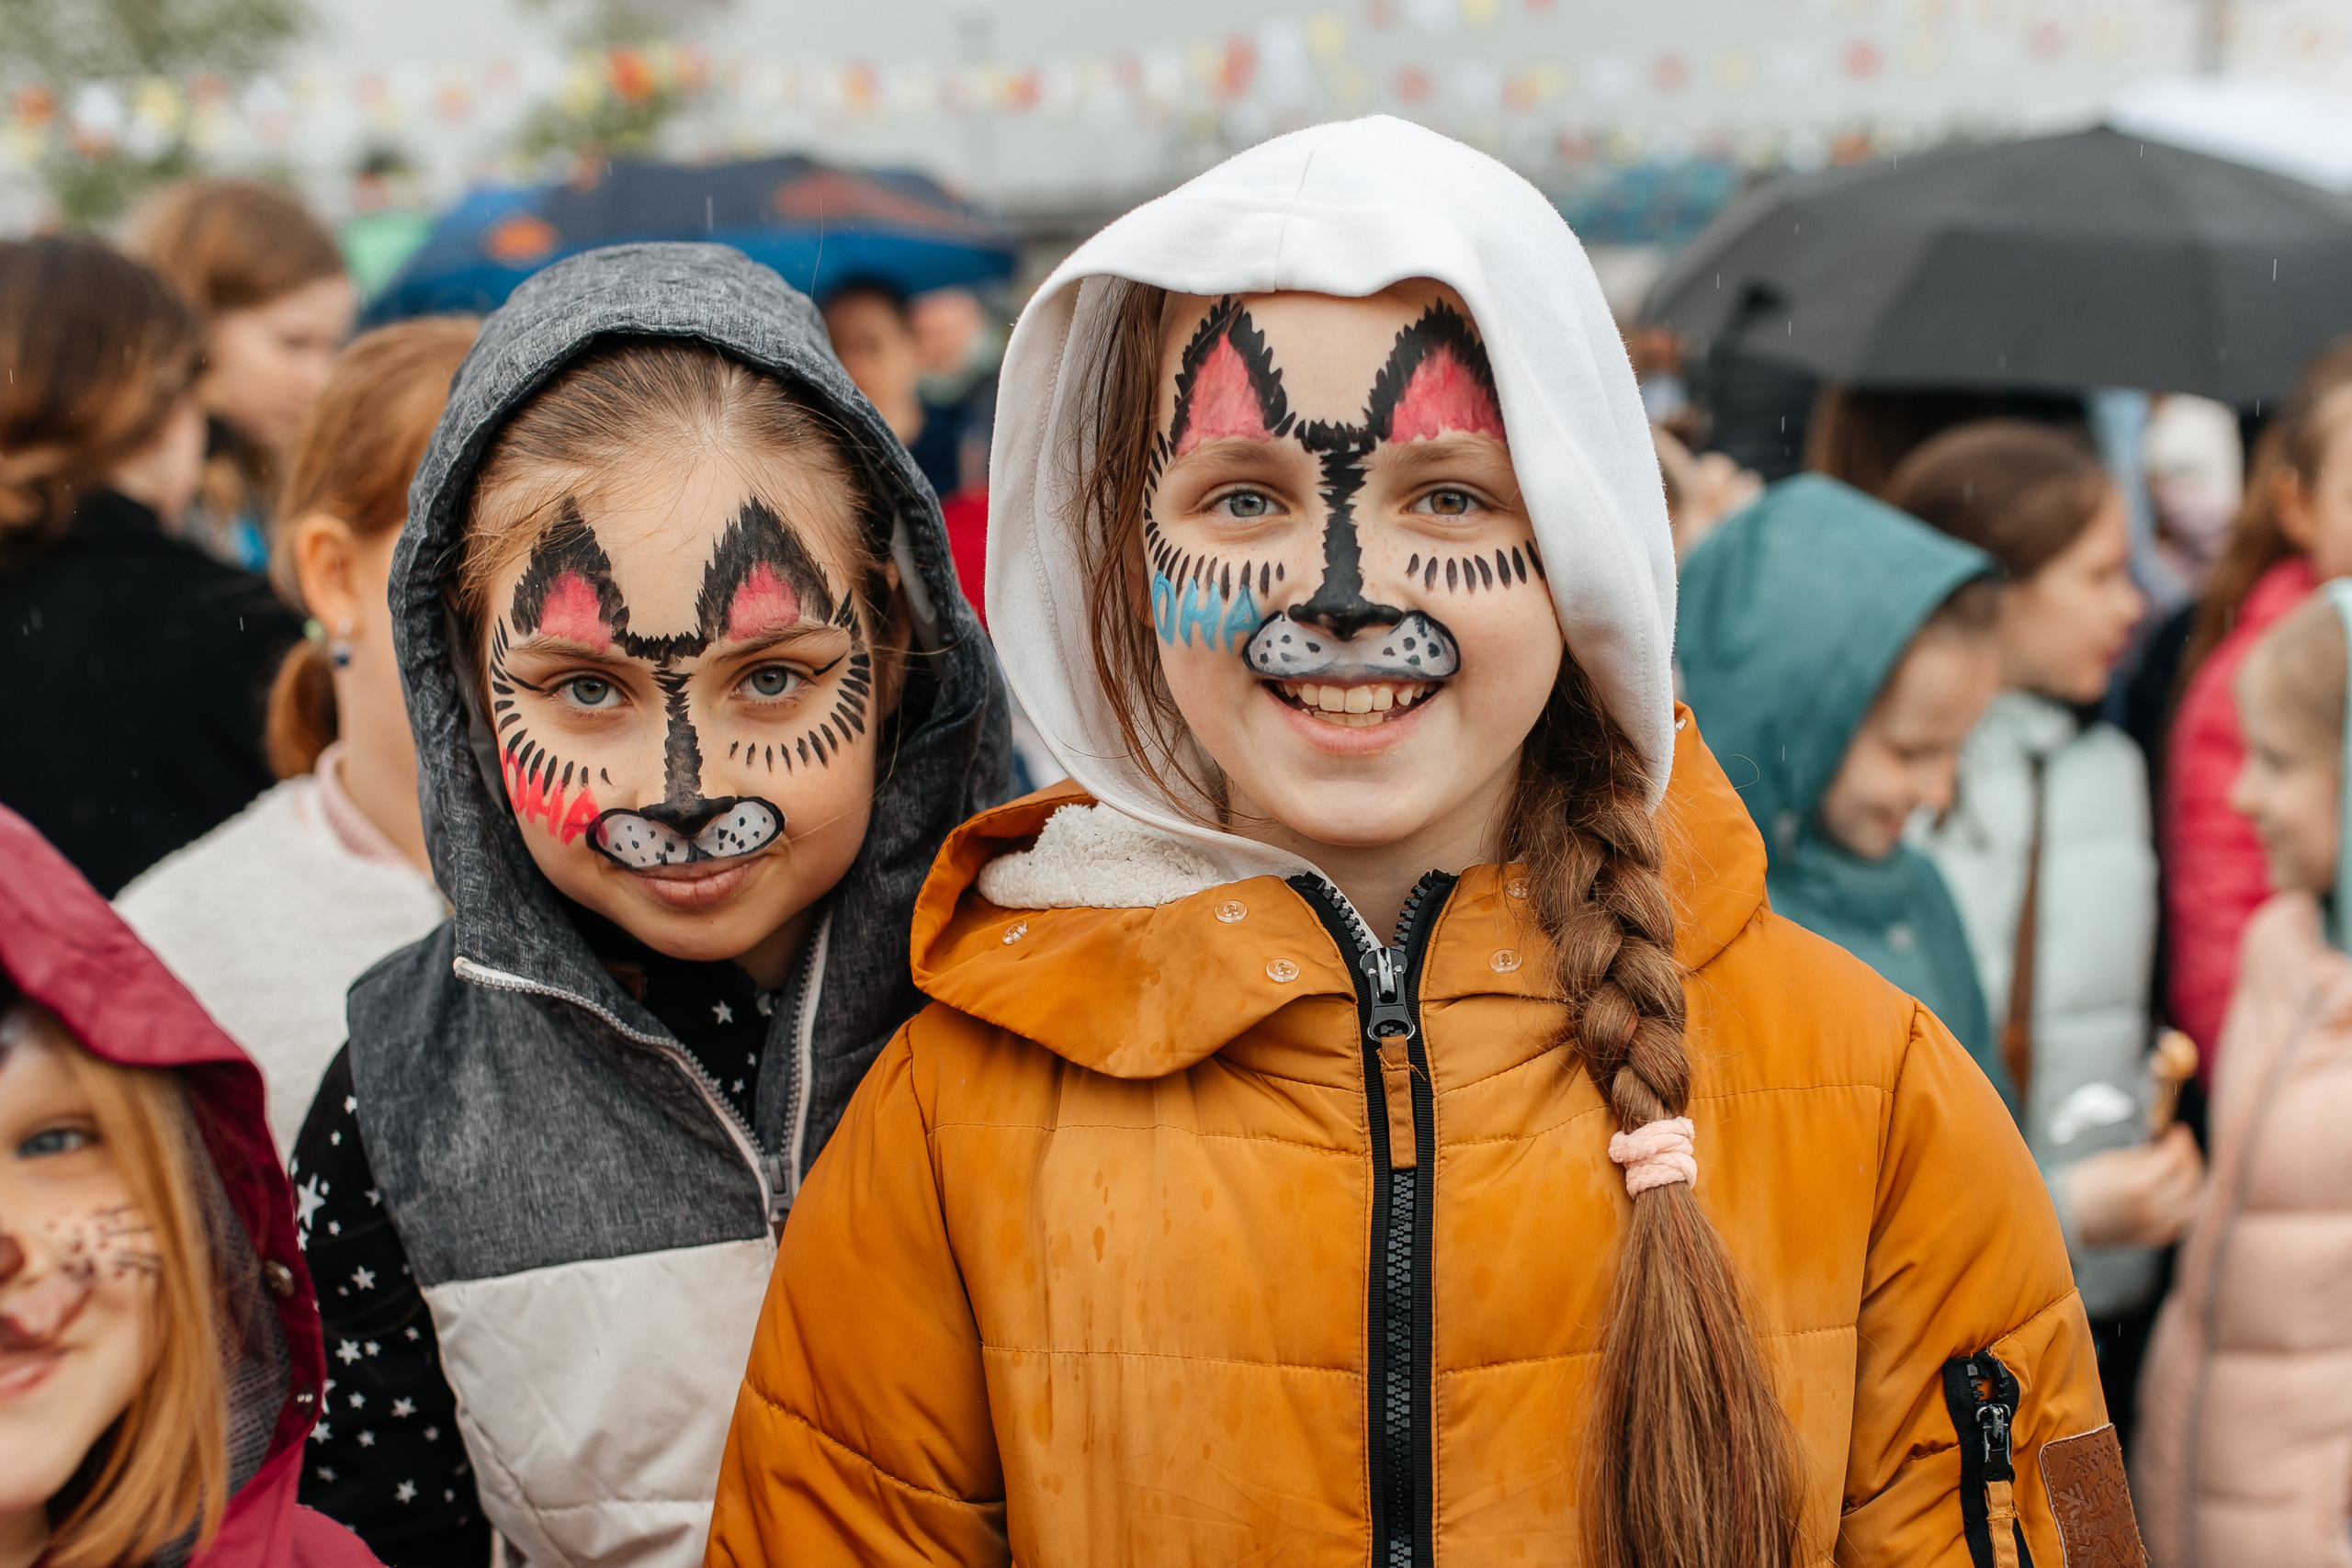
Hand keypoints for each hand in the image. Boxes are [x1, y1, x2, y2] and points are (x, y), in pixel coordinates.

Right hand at [2062, 1125, 2204, 1248]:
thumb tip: (2167, 1149)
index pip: (2176, 1157)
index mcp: (2140, 1184)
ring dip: (2193, 1181)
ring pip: (2193, 1202)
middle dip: (2190, 1157)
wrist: (2062, 1217)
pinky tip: (2178, 1194)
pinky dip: (2185, 1204)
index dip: (2181, 1140)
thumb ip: (2145, 1157)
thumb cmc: (2080, 1185)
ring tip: (2183, 1169)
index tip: (2178, 1130)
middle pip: (2190, 1179)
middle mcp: (2154, 1207)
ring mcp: (2156, 1226)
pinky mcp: (2153, 1238)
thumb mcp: (2112, 1161)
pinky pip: (2182, 1221)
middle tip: (2182, 1146)